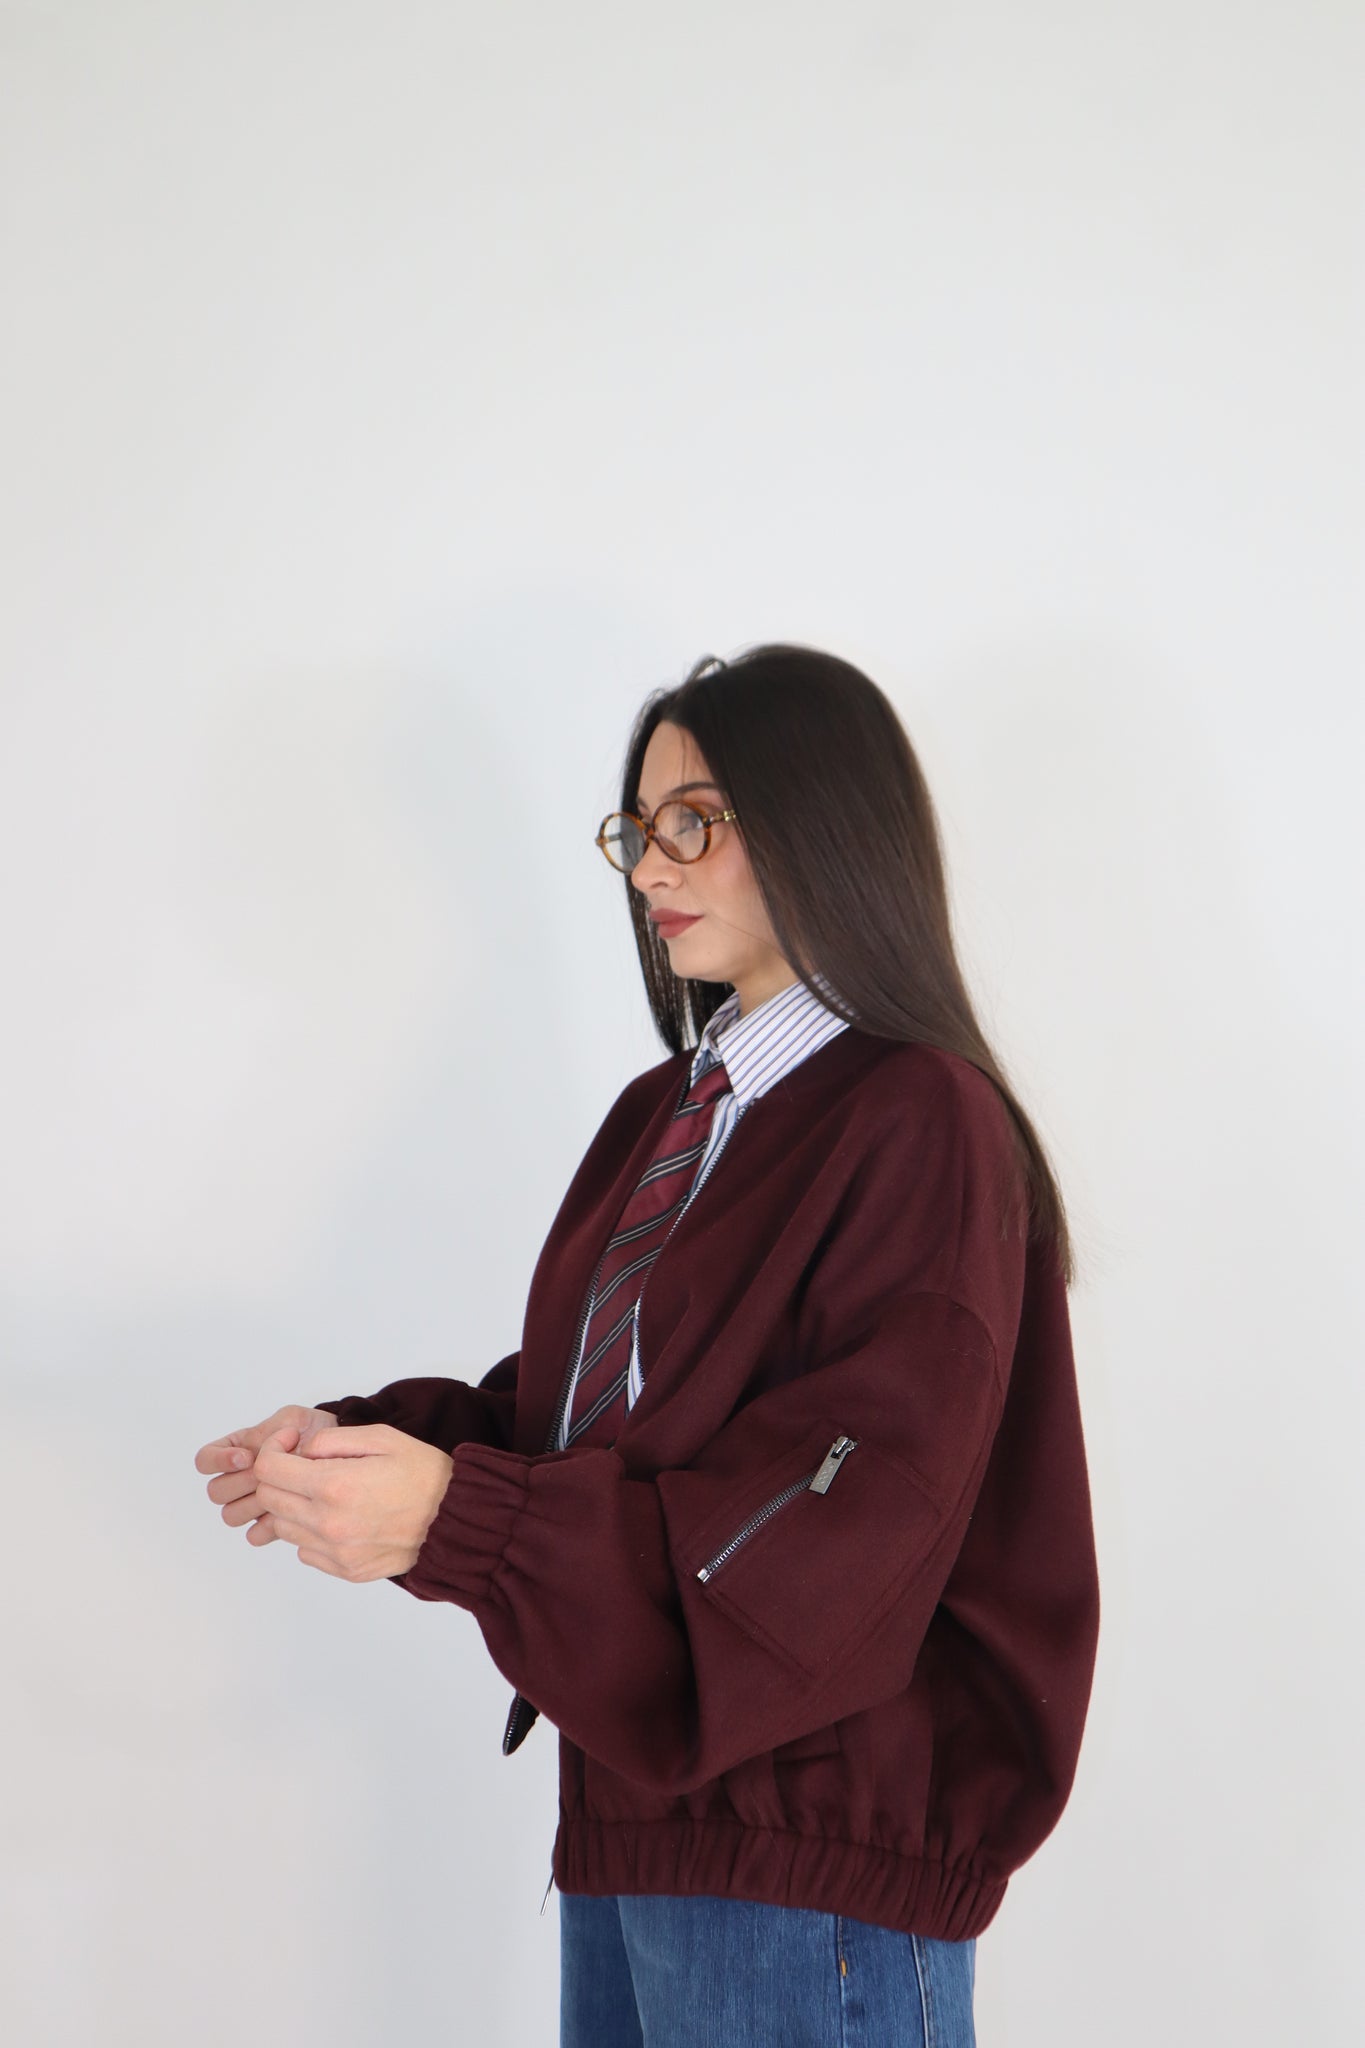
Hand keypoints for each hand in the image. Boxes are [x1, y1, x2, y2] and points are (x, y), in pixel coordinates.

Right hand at [195, 1405, 340, 1545]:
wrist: (341, 1453)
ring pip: (230, 1515)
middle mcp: (238, 1478)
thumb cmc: (314, 1431)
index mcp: (237, 1449)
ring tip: (282, 1490)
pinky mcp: (270, 1523)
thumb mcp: (291, 1420)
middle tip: (268, 1474)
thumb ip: (268, 1432)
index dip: (219, 1460)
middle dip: (242, 1482)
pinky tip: (288, 1510)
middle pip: (216, 1491)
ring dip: (253, 1504)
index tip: (247, 1457)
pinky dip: (267, 1525)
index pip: (204, 1460)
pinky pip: (254, 1535)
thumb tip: (250, 1455)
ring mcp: (251, 1503)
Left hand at [249, 1422, 453, 1581]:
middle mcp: (328, 1524)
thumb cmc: (424, 1474)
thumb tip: (300, 1451)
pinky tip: (339, 1517)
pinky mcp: (345, 1570)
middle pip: (269, 1499)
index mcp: (334, 1486)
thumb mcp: (381, 1437)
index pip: (268, 1469)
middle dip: (278, 1475)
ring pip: (283, 1527)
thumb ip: (332, 1439)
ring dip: (294, 1505)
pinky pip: (305, 1551)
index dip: (273, 1448)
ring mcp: (336, 1552)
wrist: (456, 1520)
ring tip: (325, 1492)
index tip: (290, 1443)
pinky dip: (311, 1532)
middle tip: (305, 1464)